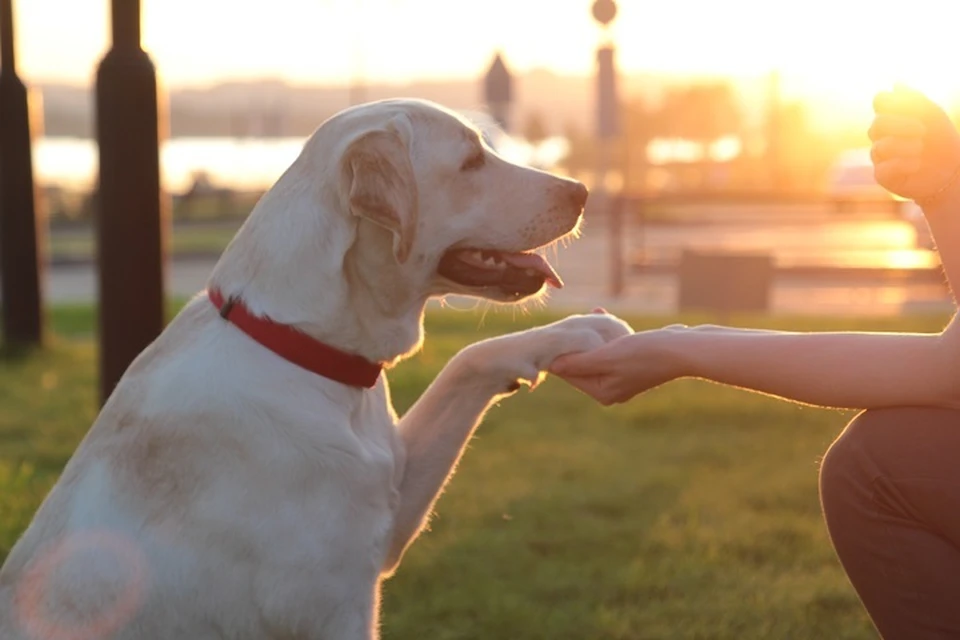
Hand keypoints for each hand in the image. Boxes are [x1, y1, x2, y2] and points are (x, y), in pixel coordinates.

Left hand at [548, 325, 685, 405]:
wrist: (683, 349)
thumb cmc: (644, 353)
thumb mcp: (607, 357)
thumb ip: (579, 363)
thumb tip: (552, 367)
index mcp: (603, 392)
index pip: (571, 374)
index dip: (561, 355)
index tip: (554, 335)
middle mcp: (611, 389)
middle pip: (582, 364)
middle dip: (576, 344)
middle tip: (568, 323)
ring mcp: (623, 377)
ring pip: (596, 353)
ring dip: (590, 335)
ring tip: (586, 316)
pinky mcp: (634, 364)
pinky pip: (611, 348)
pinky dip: (606, 334)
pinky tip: (601, 314)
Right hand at [869, 84, 959, 200]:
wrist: (949, 170)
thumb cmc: (940, 140)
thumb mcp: (931, 115)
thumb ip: (914, 99)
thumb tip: (896, 84)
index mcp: (891, 116)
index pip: (880, 99)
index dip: (893, 101)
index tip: (913, 108)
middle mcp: (881, 135)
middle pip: (878, 124)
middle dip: (902, 126)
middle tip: (923, 131)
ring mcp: (879, 155)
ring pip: (881, 147)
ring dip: (905, 146)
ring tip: (921, 150)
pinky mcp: (882, 175)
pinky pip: (884, 168)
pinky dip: (903, 164)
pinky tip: (917, 164)